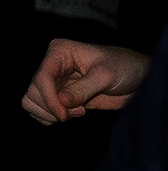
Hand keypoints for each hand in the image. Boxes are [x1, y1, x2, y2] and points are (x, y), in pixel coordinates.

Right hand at [21, 39, 150, 124]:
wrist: (138, 78)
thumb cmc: (124, 68)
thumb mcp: (106, 76)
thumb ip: (83, 89)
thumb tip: (61, 102)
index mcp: (59, 52)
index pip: (41, 78)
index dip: (49, 99)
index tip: (64, 116)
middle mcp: (52, 65)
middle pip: (33, 92)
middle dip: (51, 107)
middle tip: (78, 112)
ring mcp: (55, 81)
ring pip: (32, 101)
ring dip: (50, 113)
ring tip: (76, 112)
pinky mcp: (60, 96)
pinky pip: (40, 110)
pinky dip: (50, 117)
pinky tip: (72, 114)